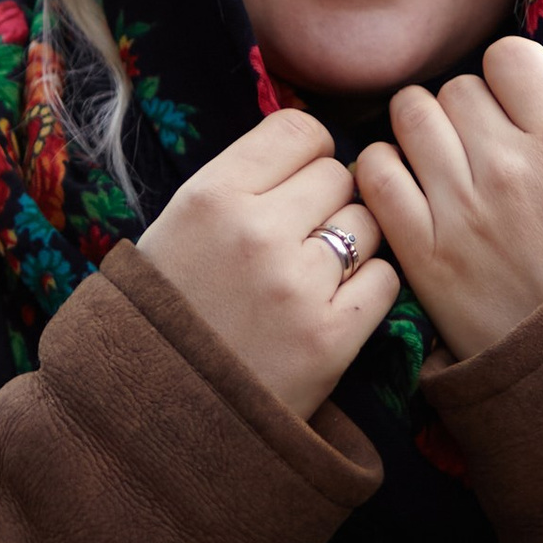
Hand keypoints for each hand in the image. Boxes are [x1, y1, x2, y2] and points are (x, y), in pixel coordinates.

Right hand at [133, 112, 401, 422]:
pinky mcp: (331, 337)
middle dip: (326, 202)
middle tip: (299, 240)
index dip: (307, 154)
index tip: (298, 181)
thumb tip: (314, 144)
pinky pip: (385, 279)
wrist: (156, 412)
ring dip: (352, 244)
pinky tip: (332, 307)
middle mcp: (255, 232)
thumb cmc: (172, 310)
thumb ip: (242, 180)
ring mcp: (296, 285)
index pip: (300, 130)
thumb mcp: (181, 225)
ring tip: (311, 277)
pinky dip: (368, 291)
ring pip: (368, 223)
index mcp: (210, 196)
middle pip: (338, 175)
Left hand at [354, 37, 542, 364]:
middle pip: (456, 87)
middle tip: (486, 148)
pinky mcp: (424, 258)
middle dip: (470, 109)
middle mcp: (511, 167)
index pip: (508, 56)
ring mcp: (462, 212)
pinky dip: (385, 170)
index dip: (513, 77)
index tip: (521, 109)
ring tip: (445, 165)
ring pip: (408, 117)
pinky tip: (412, 193)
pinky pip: (375, 174)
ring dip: (424, 131)